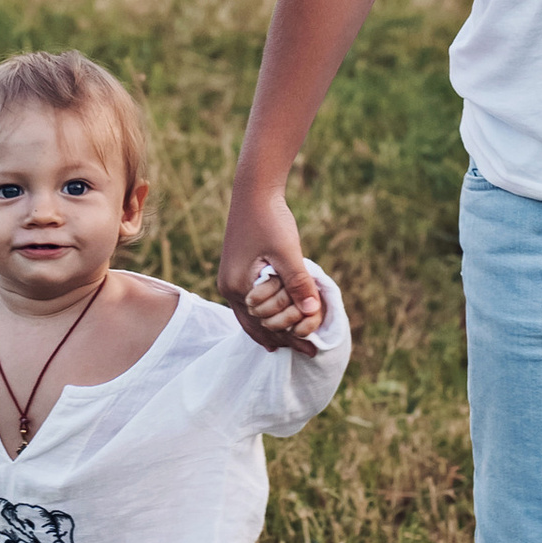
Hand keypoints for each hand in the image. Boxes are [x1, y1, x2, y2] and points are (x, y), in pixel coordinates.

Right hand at [221, 193, 323, 347]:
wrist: (253, 191)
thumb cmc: (269, 218)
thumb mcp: (287, 252)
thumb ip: (299, 283)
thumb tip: (313, 311)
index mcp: (238, 287)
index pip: (264, 326)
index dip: (290, 338)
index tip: (312, 349)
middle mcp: (229, 288)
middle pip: (255, 326)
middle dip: (281, 339)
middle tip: (306, 352)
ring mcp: (230, 280)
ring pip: (250, 317)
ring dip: (271, 330)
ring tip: (291, 345)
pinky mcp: (236, 271)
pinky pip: (249, 304)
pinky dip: (263, 316)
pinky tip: (274, 321)